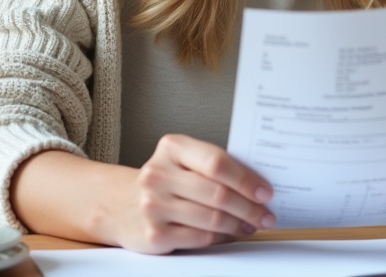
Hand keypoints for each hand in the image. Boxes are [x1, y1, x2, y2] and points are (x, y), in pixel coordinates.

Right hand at [112, 134, 275, 253]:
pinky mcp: (154, 234)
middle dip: (249, 207)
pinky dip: (222, 237)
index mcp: (171, 147)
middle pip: (218, 194)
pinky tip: (230, 233)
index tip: (265, 191)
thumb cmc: (165, 180)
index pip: (217, 162)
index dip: (246, 179)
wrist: (120, 203)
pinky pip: (200, 238)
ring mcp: (153, 205)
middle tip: (265, 213)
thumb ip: (213, 166)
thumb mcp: (182, 160)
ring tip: (252, 224)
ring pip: (212, 219)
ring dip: (239, 224)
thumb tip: (256, 185)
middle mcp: (158, 174)